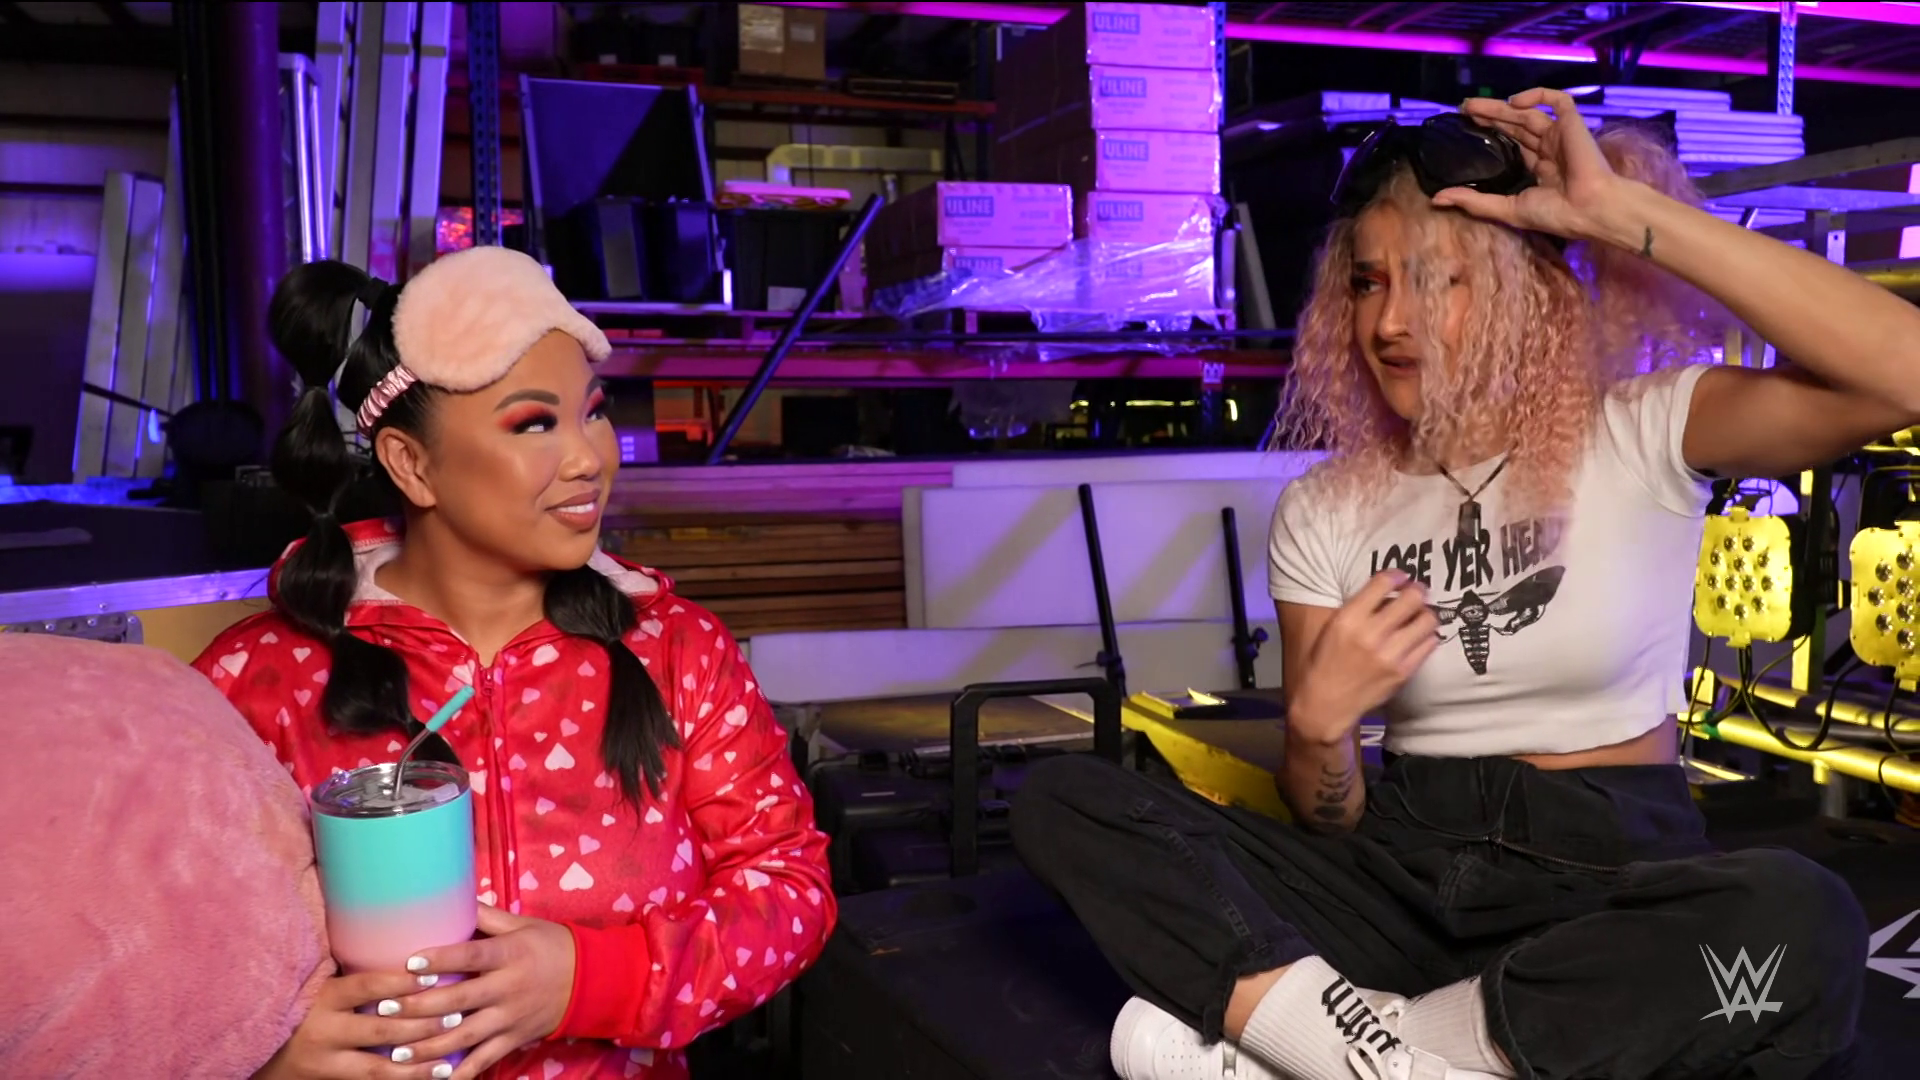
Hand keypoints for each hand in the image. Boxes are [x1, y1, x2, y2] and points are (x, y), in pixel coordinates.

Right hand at [252, 970, 455, 1079]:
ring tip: (448, 1061)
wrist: (254, 1054)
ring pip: (378, 1069)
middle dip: (421, 1025)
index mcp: (321, 997)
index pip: (365, 986)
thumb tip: (390, 935)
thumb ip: (343, 967)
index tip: (432, 975)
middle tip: (454, 1016)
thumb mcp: (312, 982)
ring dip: (417, 1066)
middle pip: (381, 1030)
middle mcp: (322, 1031)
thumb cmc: (292, 1007)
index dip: (399, 982)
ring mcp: (324, 1063)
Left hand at [386, 904, 577, 1078]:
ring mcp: (510, 1018)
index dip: (441, 959)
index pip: (471, 957)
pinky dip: (461, 1073)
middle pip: (459, 1001)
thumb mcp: (523, 925)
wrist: (591, 980)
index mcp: (509, 954)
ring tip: (396, 1054)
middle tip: (384, 1010)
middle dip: (419, 1007)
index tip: (409, 962)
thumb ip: (486, 917)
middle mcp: (508, 988)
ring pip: (465, 1036)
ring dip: (429, 1047)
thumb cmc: (551, 946)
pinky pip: (484, 1060)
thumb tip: (451, 896)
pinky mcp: (514, 1040)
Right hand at [1292, 570, 1438, 742]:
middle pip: (1412, 598)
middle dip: (1417, 591)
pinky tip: (1418, 637)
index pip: (1382, 583)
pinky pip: (1429, 643)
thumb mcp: (1333, 628)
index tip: (1400, 576)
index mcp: (1348, 619)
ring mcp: (1390, 654)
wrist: (1326, 705)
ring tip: (1419, 616)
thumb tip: (1389, 592)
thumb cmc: (1324, 663)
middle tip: (1416, 593)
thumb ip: (1359, 608)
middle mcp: (1371, 634)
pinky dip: (1427, 636)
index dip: (1396, 575)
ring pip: (1427, 620)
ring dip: (1425, 613)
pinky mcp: (1403, 671)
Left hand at [1435, 88, 1627, 242]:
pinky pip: (1558, 100)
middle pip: (1514, 126)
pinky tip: (1514, 102)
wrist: (1590, 208)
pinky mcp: (1573, 123)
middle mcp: (1549, 148)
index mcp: (1539, 168)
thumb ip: (1474, 202)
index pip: (1510, 144)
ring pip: (1527, 113)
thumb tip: (1437, 200)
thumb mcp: (1507, 209)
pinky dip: (1536, 96)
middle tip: (1463, 109)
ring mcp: (1560, 135)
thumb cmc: (1556, 213)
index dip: (1490, 133)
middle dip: (1489, 116)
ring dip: (1500, 106)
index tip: (1465, 127)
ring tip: (1472, 106)